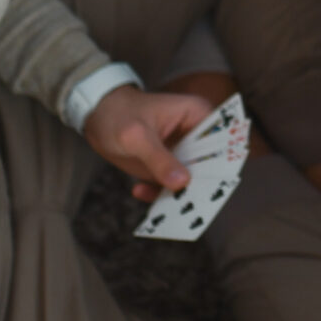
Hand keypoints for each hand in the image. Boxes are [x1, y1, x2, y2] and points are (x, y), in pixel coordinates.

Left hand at [82, 84, 211, 202]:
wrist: (96, 117)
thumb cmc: (118, 114)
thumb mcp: (136, 136)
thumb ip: (158, 159)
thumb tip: (182, 183)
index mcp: (198, 115)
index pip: (224, 140)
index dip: (224, 162)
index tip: (213, 183)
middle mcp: (196, 135)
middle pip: (211, 164)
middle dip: (200, 185)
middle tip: (188, 202)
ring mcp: (183, 153)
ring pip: (193, 180)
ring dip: (180, 195)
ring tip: (162, 205)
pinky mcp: (168, 167)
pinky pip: (173, 188)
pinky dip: (159, 195)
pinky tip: (139, 191)